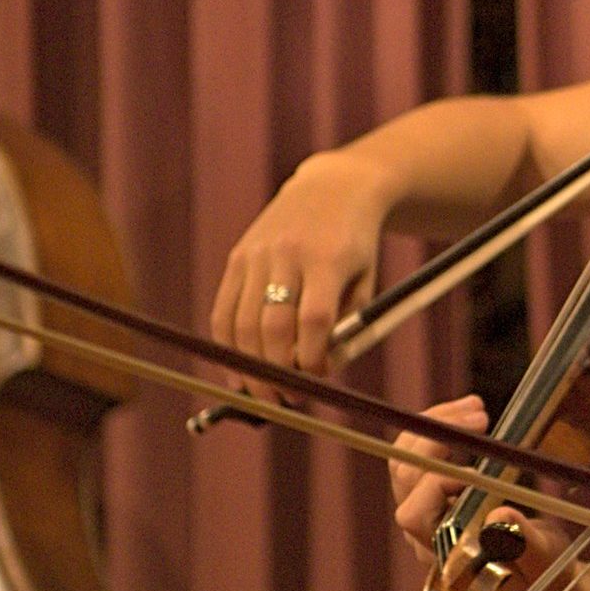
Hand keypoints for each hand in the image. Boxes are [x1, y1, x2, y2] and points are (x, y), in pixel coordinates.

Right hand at [211, 152, 392, 375]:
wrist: (333, 190)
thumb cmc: (356, 243)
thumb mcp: (366, 279)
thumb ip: (347, 325)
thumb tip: (319, 374)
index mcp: (327, 259)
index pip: (313, 319)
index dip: (311, 357)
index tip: (317, 379)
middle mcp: (286, 254)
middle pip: (271, 326)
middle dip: (276, 371)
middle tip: (285, 400)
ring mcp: (256, 254)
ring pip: (241, 323)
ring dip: (248, 367)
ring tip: (263, 393)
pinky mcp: (237, 257)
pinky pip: (223, 310)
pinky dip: (227, 345)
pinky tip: (237, 370)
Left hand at [387, 395, 578, 582]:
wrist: (542, 575)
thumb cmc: (544, 572)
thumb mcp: (544, 558)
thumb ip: (524, 543)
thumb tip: (500, 516)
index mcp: (446, 553)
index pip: (416, 512)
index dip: (439, 482)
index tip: (481, 464)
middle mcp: (427, 533)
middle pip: (405, 476)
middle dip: (437, 438)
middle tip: (482, 415)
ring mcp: (428, 512)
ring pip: (407, 460)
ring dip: (437, 426)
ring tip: (477, 406)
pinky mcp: (437, 495)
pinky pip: (423, 456)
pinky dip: (442, 430)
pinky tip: (472, 414)